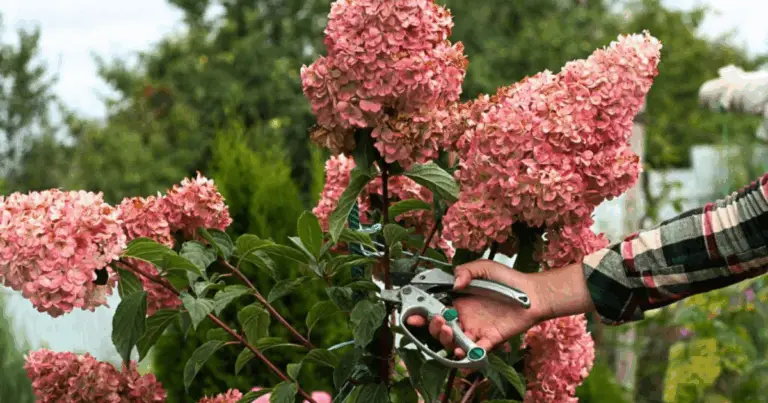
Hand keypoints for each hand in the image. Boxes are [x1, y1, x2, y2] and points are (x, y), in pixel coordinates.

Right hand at [405, 260, 548, 356]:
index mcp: (458, 301)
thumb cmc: (508, 279)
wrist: (533, 293)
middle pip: (440, 329)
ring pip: (453, 342)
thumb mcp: (484, 267)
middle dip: (432, 327)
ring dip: (445, 340)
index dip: (421, 314)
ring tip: (448, 330)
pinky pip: (475, 351)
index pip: (434, 310)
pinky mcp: (489, 339)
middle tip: (436, 319)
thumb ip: (466, 271)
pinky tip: (461, 349)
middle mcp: (464, 318)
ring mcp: (475, 330)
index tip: (411, 315)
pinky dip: (467, 353)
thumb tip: (455, 284)